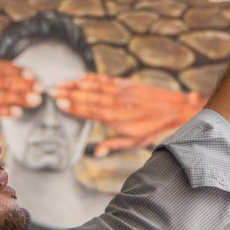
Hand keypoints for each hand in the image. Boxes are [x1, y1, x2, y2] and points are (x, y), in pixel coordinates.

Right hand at [52, 74, 202, 155]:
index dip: (74, 107)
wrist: (177, 109)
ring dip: (76, 84)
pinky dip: (92, 77)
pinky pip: (106, 79)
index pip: (91, 111)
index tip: (59, 103)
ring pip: (95, 86)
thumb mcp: (136, 143)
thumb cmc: (155, 129)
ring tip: (61, 83)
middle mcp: (118, 103)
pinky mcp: (127, 83)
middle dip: (69, 94)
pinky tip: (81, 77)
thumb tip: (96, 152)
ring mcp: (122, 91)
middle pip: (89, 97)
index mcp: (118, 119)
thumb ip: (114, 145)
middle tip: (51, 91)